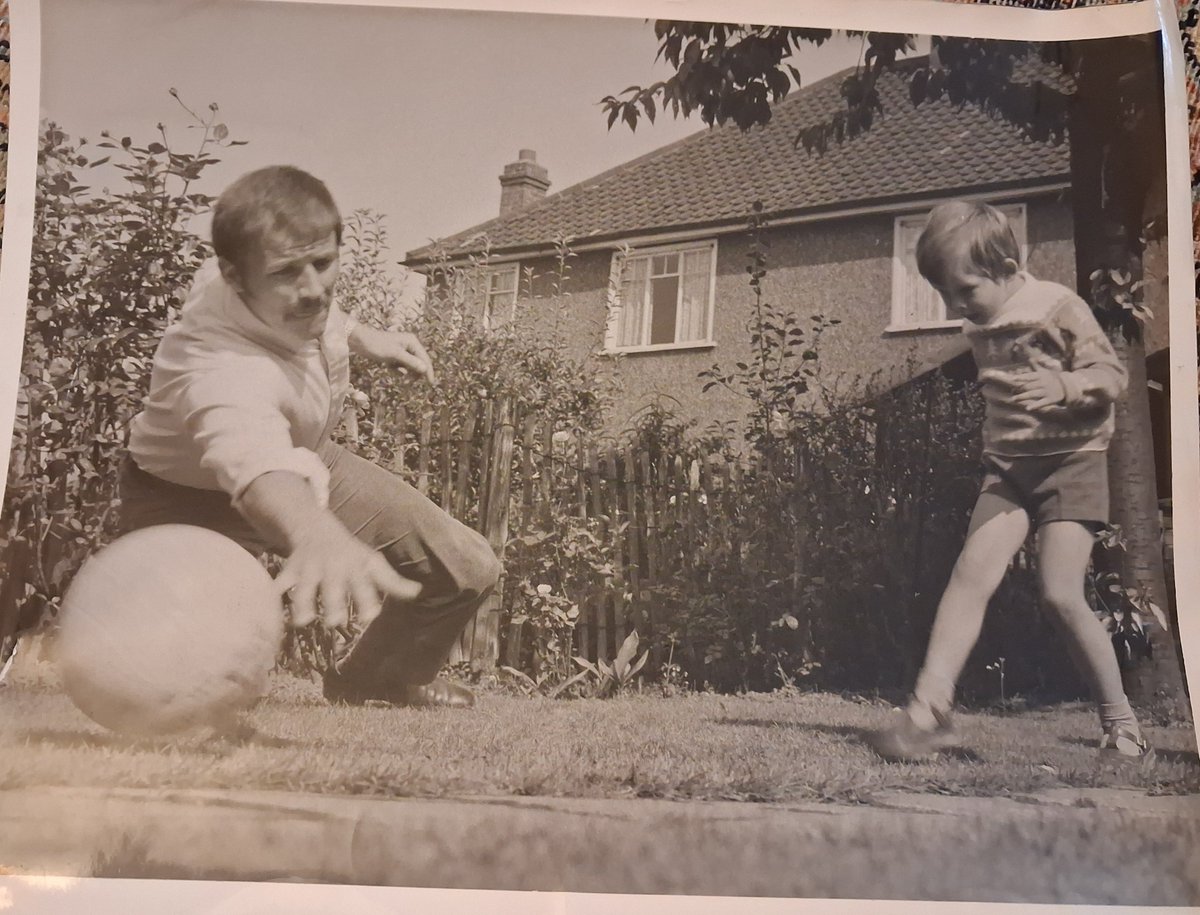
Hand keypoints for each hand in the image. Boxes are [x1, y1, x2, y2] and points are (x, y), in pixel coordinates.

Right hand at [275, 515, 421, 628]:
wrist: (316, 528)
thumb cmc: (350, 553)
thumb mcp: (372, 563)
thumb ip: (393, 581)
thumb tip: (418, 592)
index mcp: (355, 569)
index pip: (364, 585)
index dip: (367, 600)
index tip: (370, 616)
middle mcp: (332, 570)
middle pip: (333, 589)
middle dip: (334, 604)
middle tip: (335, 621)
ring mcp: (309, 571)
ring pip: (304, 589)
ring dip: (303, 604)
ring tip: (303, 621)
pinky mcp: (289, 573)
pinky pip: (278, 586)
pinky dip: (273, 597)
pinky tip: (269, 613)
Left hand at [352, 326, 434, 384]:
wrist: (359, 341)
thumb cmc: (377, 345)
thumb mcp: (395, 355)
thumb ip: (411, 362)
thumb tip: (425, 369)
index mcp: (412, 342)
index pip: (425, 358)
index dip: (428, 371)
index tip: (430, 383)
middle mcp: (409, 345)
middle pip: (419, 363)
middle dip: (415, 372)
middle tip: (409, 381)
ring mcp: (402, 350)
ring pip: (410, 366)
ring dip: (405, 371)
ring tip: (396, 372)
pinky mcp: (395, 355)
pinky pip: (401, 366)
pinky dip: (397, 370)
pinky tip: (389, 367)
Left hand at [1011, 368, 1066, 412]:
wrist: (1069, 386)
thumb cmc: (1053, 378)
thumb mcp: (1046, 371)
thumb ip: (1037, 366)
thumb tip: (1030, 358)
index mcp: (1042, 375)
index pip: (1029, 376)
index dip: (1021, 377)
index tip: (1013, 379)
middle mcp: (1043, 383)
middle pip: (1029, 386)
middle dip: (1019, 389)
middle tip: (1012, 391)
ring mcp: (1047, 391)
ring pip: (1033, 394)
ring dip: (1023, 396)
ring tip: (1014, 399)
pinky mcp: (1051, 399)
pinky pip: (1042, 403)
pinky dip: (1035, 406)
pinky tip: (1028, 408)